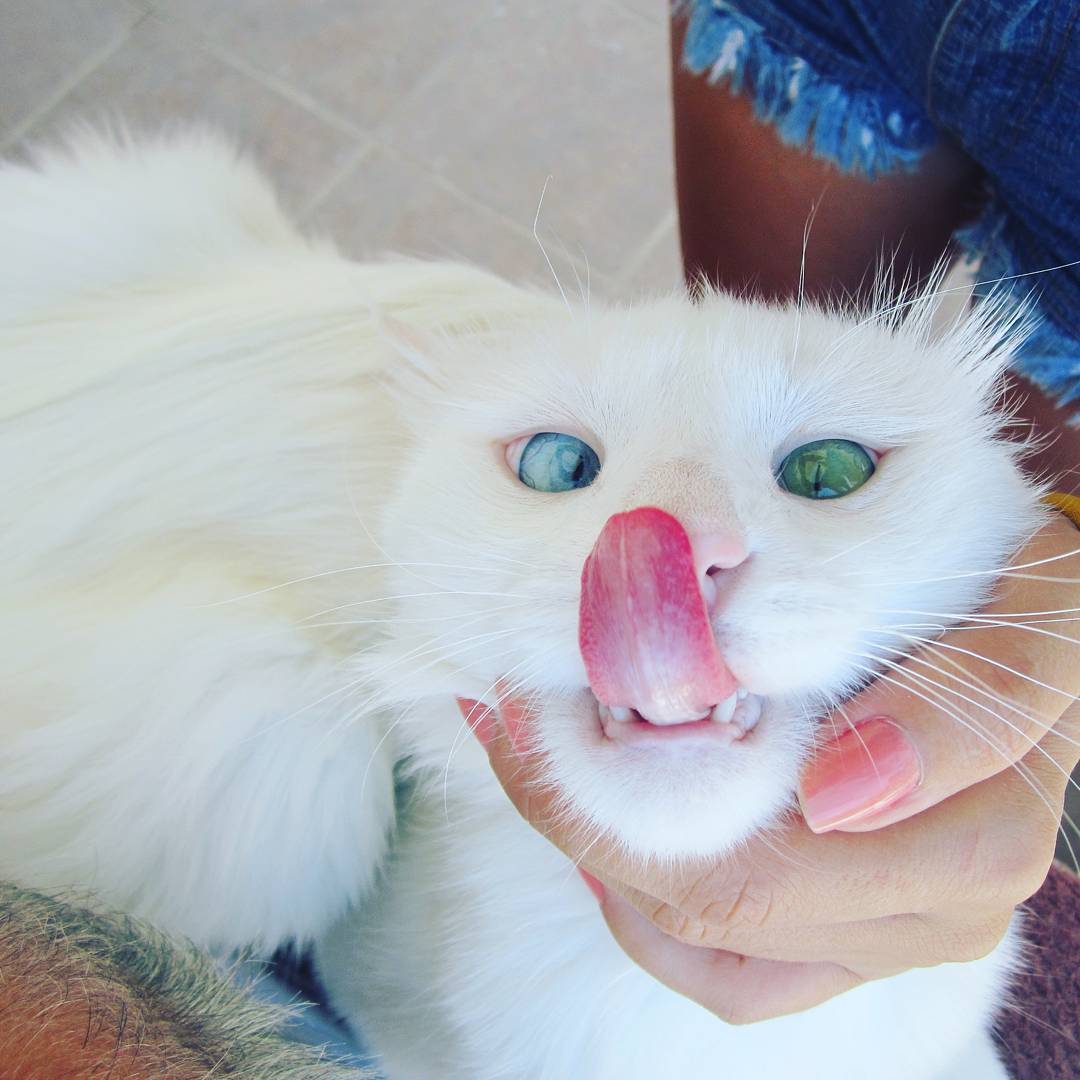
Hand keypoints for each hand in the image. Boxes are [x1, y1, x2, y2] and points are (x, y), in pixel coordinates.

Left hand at [461, 516, 1079, 1023]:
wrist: (1035, 643)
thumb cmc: (1023, 614)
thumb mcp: (1026, 622)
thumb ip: (971, 697)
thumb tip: (836, 793)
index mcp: (974, 834)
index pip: (762, 849)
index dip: (619, 792)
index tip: (530, 707)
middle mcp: (929, 912)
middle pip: (715, 900)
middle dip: (586, 813)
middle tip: (508, 716)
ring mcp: (880, 939)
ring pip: (702, 937)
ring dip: (596, 847)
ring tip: (526, 752)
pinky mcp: (842, 945)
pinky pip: (725, 970)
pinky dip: (641, 907)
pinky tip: (595, 833)